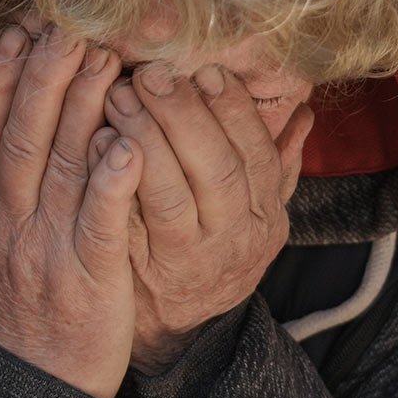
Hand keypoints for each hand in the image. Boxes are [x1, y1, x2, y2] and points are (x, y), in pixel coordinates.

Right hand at [0, 23, 140, 397]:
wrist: (32, 385)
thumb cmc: (12, 302)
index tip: (15, 31)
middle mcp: (7, 224)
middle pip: (19, 138)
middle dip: (41, 78)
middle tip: (65, 27)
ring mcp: (46, 249)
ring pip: (60, 168)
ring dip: (81, 110)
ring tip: (105, 61)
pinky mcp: (89, 278)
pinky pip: (99, 223)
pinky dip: (111, 181)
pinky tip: (128, 142)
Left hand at [102, 63, 312, 373]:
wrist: (172, 327)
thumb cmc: (208, 248)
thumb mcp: (251, 213)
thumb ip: (274, 163)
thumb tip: (303, 109)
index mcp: (264, 216)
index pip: (259, 155)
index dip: (234, 111)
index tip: (207, 71)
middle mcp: (234, 239)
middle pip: (218, 171)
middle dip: (185, 116)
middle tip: (152, 73)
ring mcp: (187, 259)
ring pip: (172, 196)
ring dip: (145, 139)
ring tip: (119, 94)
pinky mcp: (142, 273)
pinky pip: (130, 222)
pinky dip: (113, 178)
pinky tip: (94, 140)